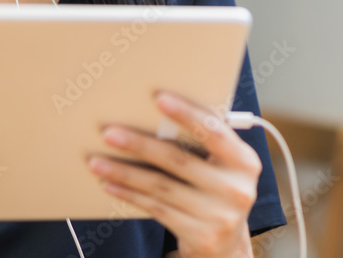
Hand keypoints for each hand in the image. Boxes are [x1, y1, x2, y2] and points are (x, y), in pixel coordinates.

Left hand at [87, 91, 260, 257]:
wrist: (227, 244)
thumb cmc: (217, 189)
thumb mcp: (222, 165)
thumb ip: (203, 142)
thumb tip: (156, 113)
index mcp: (244, 162)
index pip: (214, 132)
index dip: (187, 114)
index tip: (159, 98)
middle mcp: (237, 189)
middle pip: (179, 160)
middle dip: (140, 144)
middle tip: (109, 133)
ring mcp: (220, 216)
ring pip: (161, 187)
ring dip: (125, 172)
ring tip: (97, 161)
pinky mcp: (201, 237)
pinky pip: (156, 209)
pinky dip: (130, 194)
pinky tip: (110, 184)